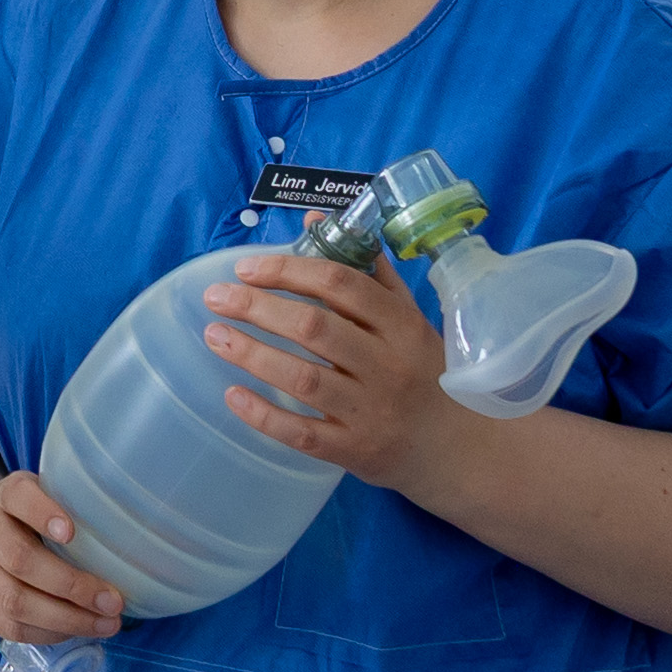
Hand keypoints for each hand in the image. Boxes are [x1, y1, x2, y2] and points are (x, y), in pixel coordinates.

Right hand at [0, 468, 127, 655]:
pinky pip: (10, 627)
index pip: (18, 496)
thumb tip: (133, 532)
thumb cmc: (19, 518)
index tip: (72, 532)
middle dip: (72, 585)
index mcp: (4, 498)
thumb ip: (71, 503)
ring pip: (15, 601)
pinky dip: (48, 634)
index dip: (42, 512)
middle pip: (20, 559)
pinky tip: (77, 631)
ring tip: (107, 624)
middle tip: (114, 600)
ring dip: (66, 619)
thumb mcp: (37, 495)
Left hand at [208, 249, 465, 495]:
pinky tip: (233, 395)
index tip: (246, 267)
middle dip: (257, 308)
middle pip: (314, 328)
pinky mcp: (355, 451)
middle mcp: (388, 366)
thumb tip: (315, 221)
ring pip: (303, 378)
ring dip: (252, 354)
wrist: (456, 448)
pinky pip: (303, 433)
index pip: (341, 285)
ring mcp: (371, 411)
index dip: (288, 271)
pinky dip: (264, 415)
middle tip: (216, 297)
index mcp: (401, 325)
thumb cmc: (423, 372)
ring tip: (214, 335)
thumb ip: (365, 270)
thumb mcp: (408, 318)